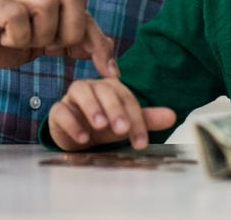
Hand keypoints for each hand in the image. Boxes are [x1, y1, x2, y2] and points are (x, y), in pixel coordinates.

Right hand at [0, 0, 117, 77]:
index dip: (99, 40)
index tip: (110, 71)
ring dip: (41, 34)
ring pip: (46, 4)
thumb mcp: (36, 46)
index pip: (83, 9)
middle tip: (51, 49)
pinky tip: (5, 40)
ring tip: (23, 44)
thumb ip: (65, 42)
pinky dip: (17, 34)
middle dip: (70, 31)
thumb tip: (101, 48)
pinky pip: (16, 14)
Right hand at [47, 77, 175, 150]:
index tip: (141, 142)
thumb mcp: (125, 125)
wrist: (76, 136)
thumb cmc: (103, 127)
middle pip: (104, 90)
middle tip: (122, 129)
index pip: (126, 98)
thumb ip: (147, 119)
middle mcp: (92, 87)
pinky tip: (82, 137)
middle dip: (115, 110)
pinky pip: (61, 111)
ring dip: (92, 109)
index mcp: (111, 87)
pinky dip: (71, 122)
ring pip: (81, 92)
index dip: (136, 119)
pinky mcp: (58, 110)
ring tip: (100, 126)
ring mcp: (73, 97)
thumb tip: (173, 116)